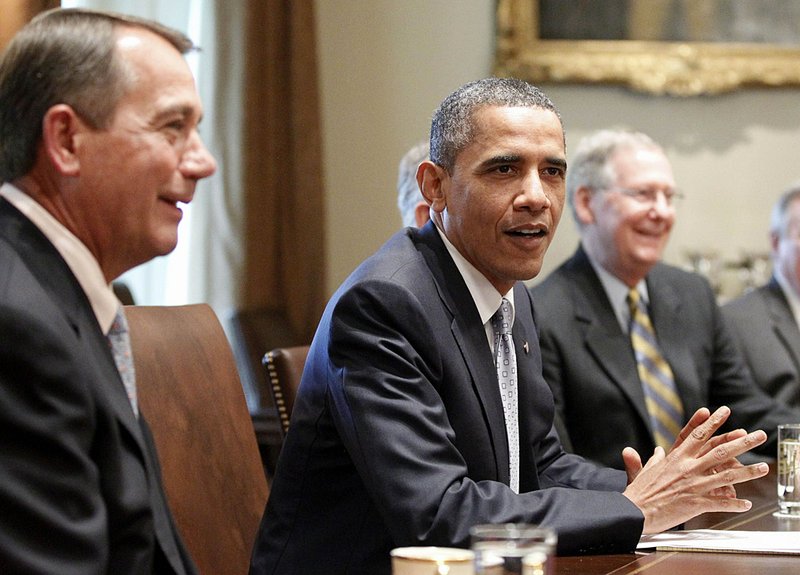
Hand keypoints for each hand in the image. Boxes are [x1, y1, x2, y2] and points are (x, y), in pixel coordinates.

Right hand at [621, 405, 768, 533]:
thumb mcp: (645, 471)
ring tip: (763, 468)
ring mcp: (693, 485)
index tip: (722, 412)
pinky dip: (734, 504)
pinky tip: (746, 504)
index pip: (697, 435)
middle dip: (741, 442)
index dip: (711, 422)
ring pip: (726, 475)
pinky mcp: (696, 503)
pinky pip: (720, 503)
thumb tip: (657, 452)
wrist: (634, 511)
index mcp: (675, 458)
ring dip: (748, 472)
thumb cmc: (638, 493)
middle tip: (758, 435)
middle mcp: (687, 468)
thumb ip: (652, 460)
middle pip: (719, 451)